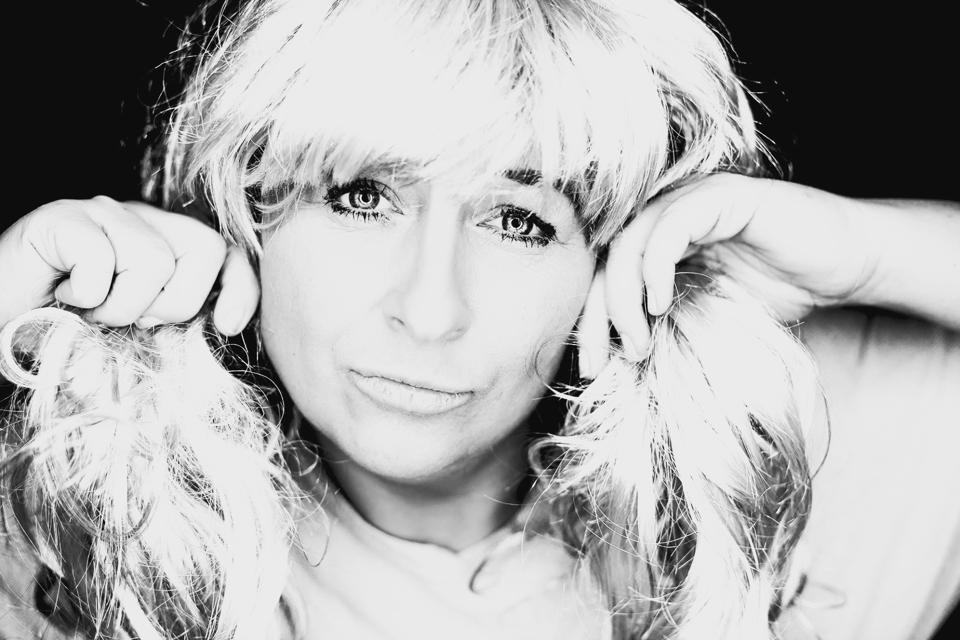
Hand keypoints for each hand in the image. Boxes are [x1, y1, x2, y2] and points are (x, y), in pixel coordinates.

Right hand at [0, 197, 258, 334]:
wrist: (0, 328)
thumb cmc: (66, 331)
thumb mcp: (136, 332)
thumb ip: (175, 319)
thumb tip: (219, 325)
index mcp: (165, 243)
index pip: (226, 251)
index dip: (240, 287)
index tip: (226, 325)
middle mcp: (141, 220)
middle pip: (205, 249)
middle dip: (176, 303)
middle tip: (132, 319)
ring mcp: (102, 213)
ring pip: (155, 259)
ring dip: (121, 306)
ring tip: (88, 310)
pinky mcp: (62, 218)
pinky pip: (101, 259)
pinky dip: (84, 294)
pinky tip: (61, 295)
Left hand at [577, 174, 877, 376]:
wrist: (848, 264)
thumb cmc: (782, 293)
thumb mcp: (709, 320)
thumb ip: (666, 328)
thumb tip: (620, 368)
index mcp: (658, 244)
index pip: (605, 277)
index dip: (590, 320)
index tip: (589, 367)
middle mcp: (668, 216)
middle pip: (607, 260)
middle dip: (596, 314)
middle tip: (599, 361)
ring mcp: (693, 201)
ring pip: (630, 242)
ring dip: (623, 297)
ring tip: (637, 341)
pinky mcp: (722, 196)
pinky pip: (671, 227)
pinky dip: (656, 265)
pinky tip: (659, 303)